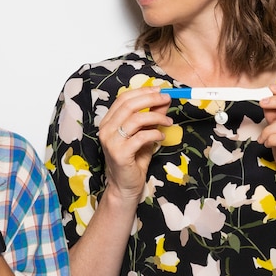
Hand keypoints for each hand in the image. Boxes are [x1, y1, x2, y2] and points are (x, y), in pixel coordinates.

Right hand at [98, 87, 172, 204]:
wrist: (124, 186)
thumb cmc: (133, 160)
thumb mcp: (144, 134)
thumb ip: (151, 117)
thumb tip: (163, 100)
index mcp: (108, 121)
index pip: (123, 98)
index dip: (142, 91)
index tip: (160, 90)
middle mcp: (106, 129)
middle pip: (129, 105)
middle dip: (151, 99)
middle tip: (167, 99)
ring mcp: (111, 141)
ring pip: (135, 119)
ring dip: (156, 117)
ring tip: (168, 121)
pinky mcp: (120, 153)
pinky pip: (140, 137)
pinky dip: (154, 133)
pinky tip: (161, 136)